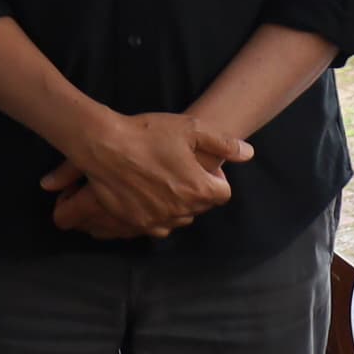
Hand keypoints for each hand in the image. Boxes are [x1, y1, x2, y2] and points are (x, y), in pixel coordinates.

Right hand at [40, 110, 248, 240]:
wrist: (104, 146)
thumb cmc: (148, 133)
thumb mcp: (191, 129)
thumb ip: (224, 143)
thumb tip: (248, 154)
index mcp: (199, 189)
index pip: (223, 193)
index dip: (215, 176)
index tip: (199, 163)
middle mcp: (182, 210)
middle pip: (202, 205)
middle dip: (197, 189)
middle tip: (179, 167)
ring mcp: (159, 219)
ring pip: (181, 216)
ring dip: (178, 202)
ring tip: (162, 179)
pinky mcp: (138, 223)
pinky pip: (158, 225)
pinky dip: (159, 213)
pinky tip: (147, 193)